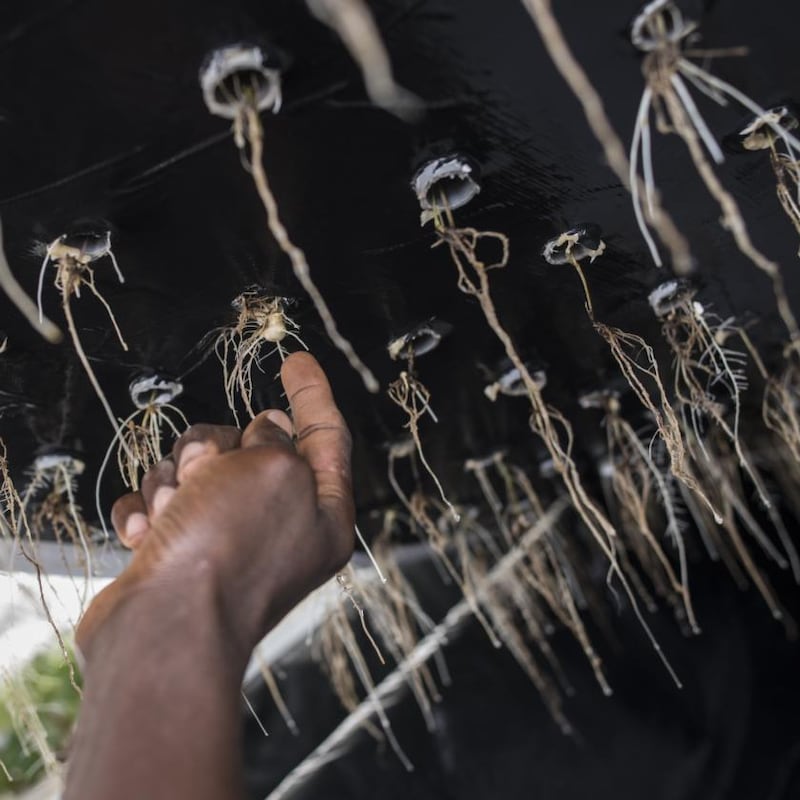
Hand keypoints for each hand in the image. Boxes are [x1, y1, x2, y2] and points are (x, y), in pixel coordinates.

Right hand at [77, 352, 354, 662]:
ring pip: (195, 470)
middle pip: (248, 447)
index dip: (313, 393)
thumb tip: (268, 428)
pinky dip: (148, 512)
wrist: (164, 631)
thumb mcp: (274, 470)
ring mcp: (224, 542)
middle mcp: (278, 526)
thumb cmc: (229, 548)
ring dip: (176, 480)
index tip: (297, 360)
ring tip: (173, 511)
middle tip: (204, 474)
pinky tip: (148, 536)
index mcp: (322, 511)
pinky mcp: (176, 555)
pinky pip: (157, 505)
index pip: (326, 436)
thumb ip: (277, 438)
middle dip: (218, 448)